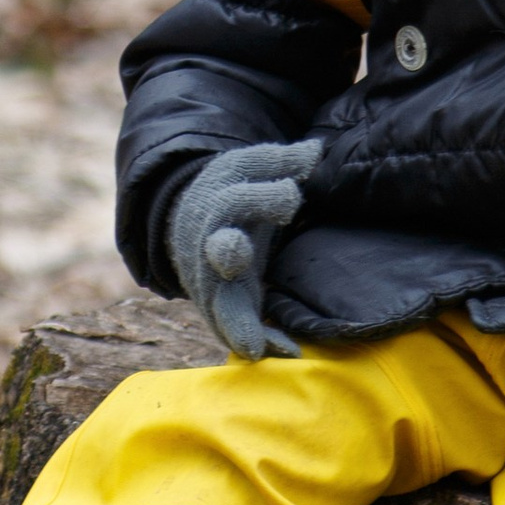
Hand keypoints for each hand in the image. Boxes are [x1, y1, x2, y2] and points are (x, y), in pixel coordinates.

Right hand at [168, 140, 320, 359]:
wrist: (190, 225)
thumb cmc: (234, 193)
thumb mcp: (250, 171)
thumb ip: (282, 163)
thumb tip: (315, 151)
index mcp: (222, 204)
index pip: (238, 197)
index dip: (263, 195)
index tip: (293, 193)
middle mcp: (213, 245)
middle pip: (217, 249)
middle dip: (226, 252)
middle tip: (236, 257)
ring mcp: (215, 281)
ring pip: (220, 303)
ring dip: (235, 322)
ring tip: (253, 346)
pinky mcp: (224, 308)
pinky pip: (237, 330)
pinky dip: (260, 342)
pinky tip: (286, 352)